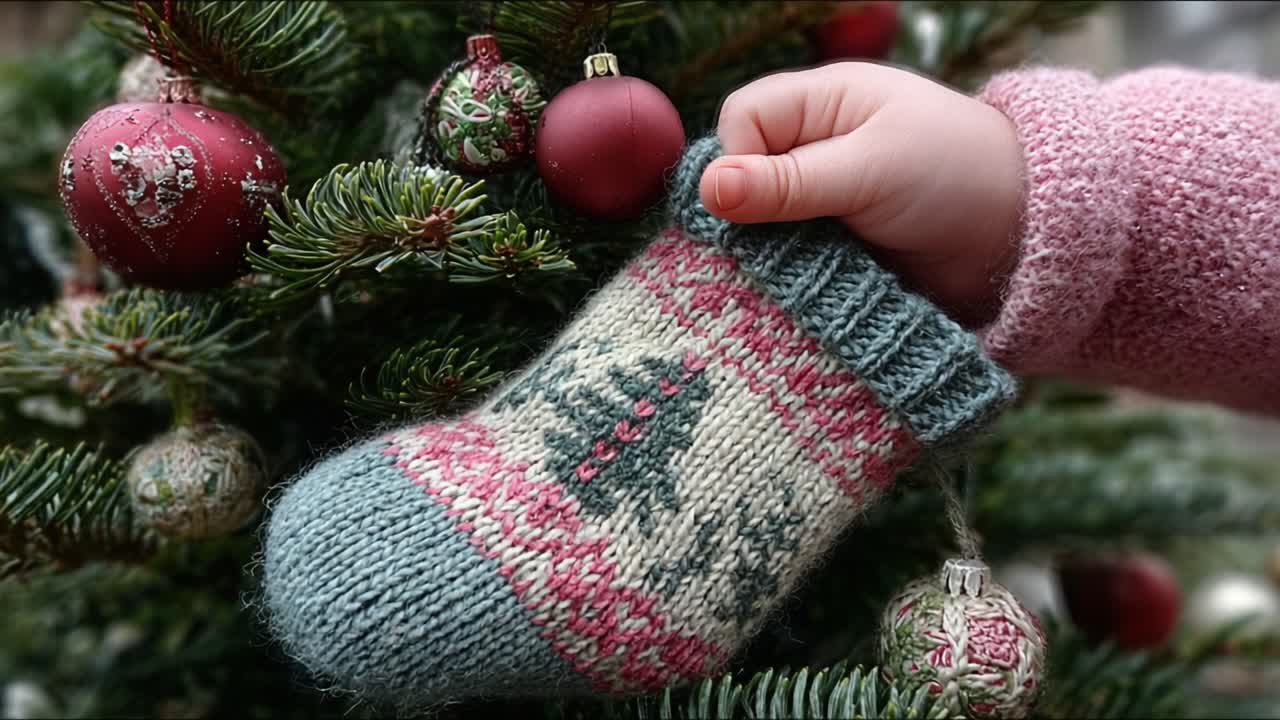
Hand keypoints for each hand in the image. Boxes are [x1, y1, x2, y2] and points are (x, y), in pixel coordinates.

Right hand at [700, 61, 1024, 326]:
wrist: (1025, 237)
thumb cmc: (956, 177)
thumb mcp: (869, 173)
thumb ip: (788, 183)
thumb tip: (708, 189)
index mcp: (824, 102)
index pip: (741, 120)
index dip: (737, 161)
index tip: (758, 206)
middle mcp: (816, 145)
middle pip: (743, 174)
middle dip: (750, 214)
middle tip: (775, 248)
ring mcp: (824, 197)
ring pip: (760, 223)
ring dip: (771, 252)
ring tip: (795, 274)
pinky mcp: (836, 244)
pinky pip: (789, 257)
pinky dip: (792, 275)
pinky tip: (804, 290)